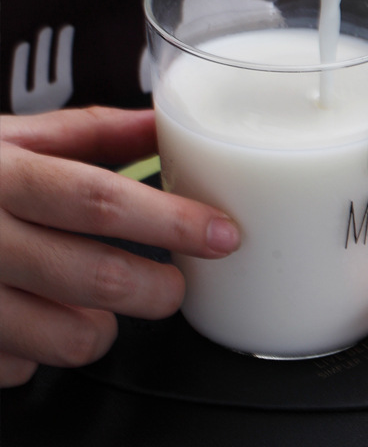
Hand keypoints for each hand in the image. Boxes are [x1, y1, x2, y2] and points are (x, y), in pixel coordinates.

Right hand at [0, 107, 239, 387]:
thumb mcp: (9, 137)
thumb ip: (88, 132)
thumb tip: (159, 123)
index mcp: (2, 174)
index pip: (100, 201)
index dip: (170, 221)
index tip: (222, 234)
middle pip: (95, 279)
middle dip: (158, 290)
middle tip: (175, 285)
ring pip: (65, 340)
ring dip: (104, 330)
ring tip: (103, 304)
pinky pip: (18, 368)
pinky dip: (42, 351)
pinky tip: (34, 319)